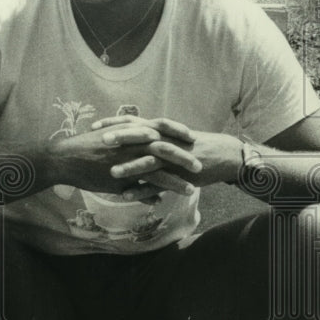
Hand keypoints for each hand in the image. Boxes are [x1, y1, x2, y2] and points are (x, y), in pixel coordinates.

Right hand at [47, 121, 199, 196]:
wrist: (65, 158)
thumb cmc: (85, 146)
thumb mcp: (108, 135)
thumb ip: (125, 138)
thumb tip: (136, 135)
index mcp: (130, 131)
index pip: (160, 127)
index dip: (177, 130)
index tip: (191, 136)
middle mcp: (132, 144)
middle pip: (166, 148)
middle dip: (184, 156)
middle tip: (199, 164)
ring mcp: (127, 161)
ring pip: (159, 170)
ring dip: (177, 179)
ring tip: (192, 187)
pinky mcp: (120, 178)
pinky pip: (143, 186)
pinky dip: (156, 193)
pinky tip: (166, 200)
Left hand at [92, 115, 241, 191]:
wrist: (224, 155)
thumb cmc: (193, 145)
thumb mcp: (170, 135)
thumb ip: (149, 135)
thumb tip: (128, 132)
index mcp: (160, 131)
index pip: (134, 122)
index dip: (114, 123)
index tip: (94, 126)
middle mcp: (165, 141)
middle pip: (141, 138)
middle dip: (121, 139)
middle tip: (100, 141)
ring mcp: (173, 160)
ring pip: (150, 162)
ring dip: (131, 167)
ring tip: (112, 172)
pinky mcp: (179, 177)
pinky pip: (159, 185)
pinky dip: (143, 191)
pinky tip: (126, 196)